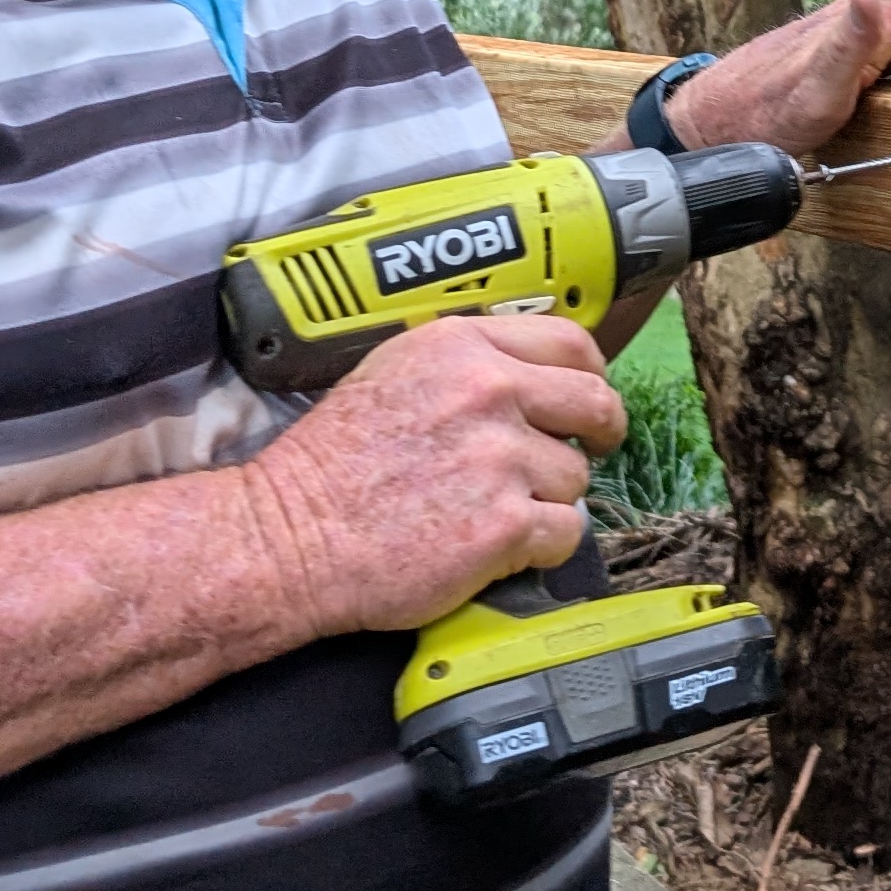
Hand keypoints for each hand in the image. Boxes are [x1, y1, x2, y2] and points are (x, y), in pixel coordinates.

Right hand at [235, 315, 624, 633]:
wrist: (289, 537)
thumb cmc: (330, 467)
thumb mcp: (394, 374)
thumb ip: (466, 365)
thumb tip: (533, 377)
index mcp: (461, 346)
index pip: (571, 343)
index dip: (589, 375)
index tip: (587, 397)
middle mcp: (488, 391)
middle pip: (595, 403)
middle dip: (601, 432)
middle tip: (590, 451)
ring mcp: (500, 459)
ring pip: (577, 477)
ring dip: (548, 497)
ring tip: (494, 510)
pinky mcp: (505, 524)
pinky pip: (565, 533)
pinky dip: (540, 547)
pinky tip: (498, 547)